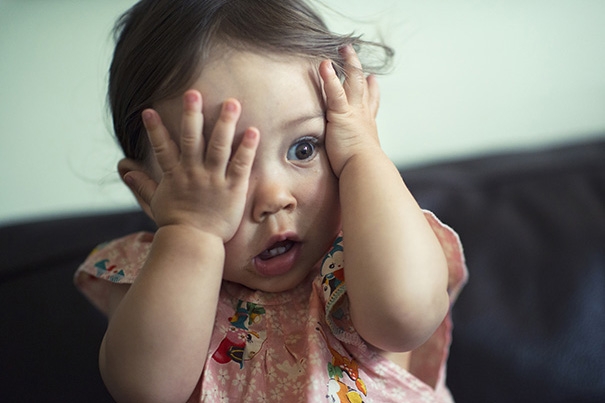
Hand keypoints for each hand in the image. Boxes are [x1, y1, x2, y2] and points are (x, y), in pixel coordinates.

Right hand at [124, 90, 258, 241]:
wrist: (194, 244)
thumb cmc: (175, 224)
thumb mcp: (155, 202)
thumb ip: (141, 184)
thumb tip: (123, 169)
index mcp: (174, 176)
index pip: (162, 148)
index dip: (155, 129)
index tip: (148, 110)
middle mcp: (193, 173)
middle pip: (191, 139)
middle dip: (192, 115)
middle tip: (193, 93)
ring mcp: (214, 179)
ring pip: (219, 146)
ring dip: (225, 123)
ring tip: (231, 103)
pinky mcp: (233, 188)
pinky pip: (240, 165)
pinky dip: (246, 148)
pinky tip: (253, 131)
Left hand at [319, 45, 381, 176]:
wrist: (365, 169)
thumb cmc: (363, 170)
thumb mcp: (362, 159)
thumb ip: (356, 158)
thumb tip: (359, 171)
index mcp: (367, 125)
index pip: (371, 104)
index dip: (373, 91)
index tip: (373, 80)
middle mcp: (363, 115)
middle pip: (363, 86)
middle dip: (358, 69)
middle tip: (353, 53)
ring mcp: (354, 112)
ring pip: (352, 82)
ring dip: (348, 63)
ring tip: (342, 48)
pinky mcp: (341, 114)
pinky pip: (335, 92)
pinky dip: (329, 77)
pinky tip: (324, 64)